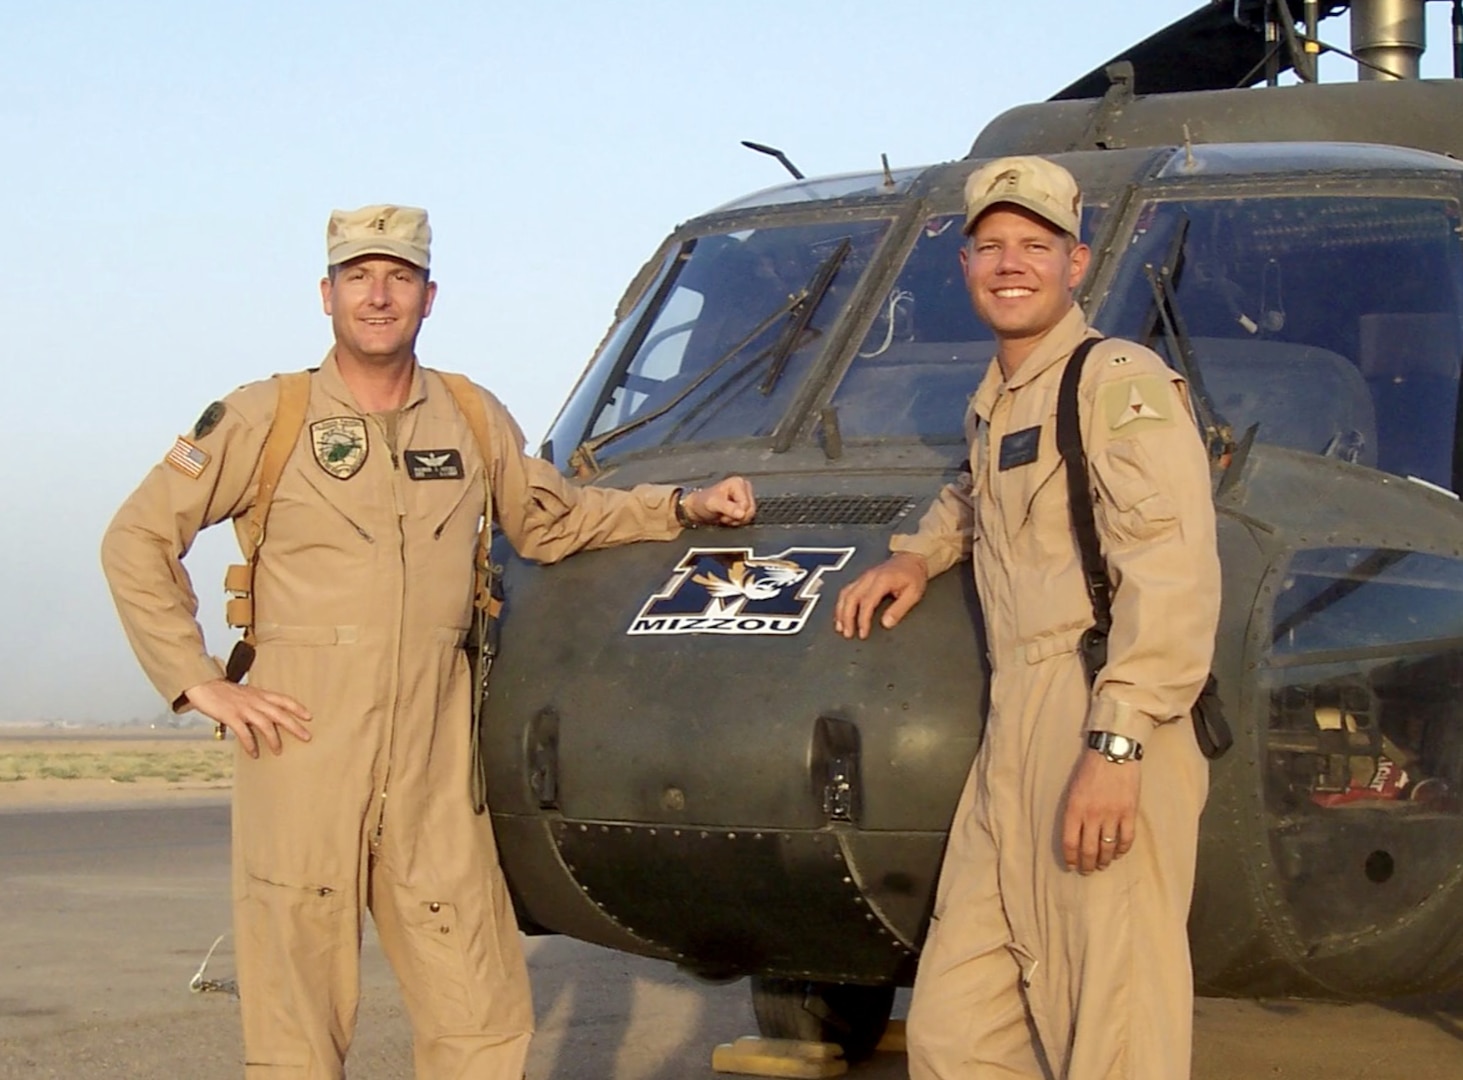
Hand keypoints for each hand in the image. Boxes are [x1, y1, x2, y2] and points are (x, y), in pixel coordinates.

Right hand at [184, 679, 312, 758]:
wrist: (203, 684)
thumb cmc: (224, 691)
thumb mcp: (246, 693)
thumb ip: (257, 703)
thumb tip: (267, 718)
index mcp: (260, 694)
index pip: (284, 699)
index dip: (297, 708)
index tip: (309, 717)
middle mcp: (255, 700)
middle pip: (280, 713)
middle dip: (295, 726)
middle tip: (307, 737)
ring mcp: (243, 708)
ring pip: (265, 724)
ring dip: (274, 739)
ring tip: (278, 751)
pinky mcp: (231, 716)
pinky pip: (244, 732)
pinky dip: (250, 744)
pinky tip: (254, 753)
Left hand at [682, 477, 756, 526]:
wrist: (698, 509)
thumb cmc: (703, 503)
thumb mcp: (714, 504)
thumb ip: (728, 508)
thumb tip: (742, 514)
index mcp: (738, 483)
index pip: (746, 504)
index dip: (735, 512)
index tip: (722, 511)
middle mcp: (744, 487)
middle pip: (750, 510)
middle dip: (736, 517)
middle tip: (723, 514)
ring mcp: (745, 496)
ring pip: (749, 515)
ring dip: (736, 520)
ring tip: (725, 515)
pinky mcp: (744, 504)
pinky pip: (747, 517)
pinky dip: (737, 521)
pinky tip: (728, 517)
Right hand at [833, 551, 928, 638]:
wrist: (911, 559)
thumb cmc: (913, 575)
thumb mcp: (913, 593)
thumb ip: (899, 609)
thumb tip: (886, 623)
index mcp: (882, 580)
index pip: (867, 602)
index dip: (863, 620)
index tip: (863, 633)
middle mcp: (869, 577)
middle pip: (851, 598)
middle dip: (847, 617)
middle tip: (848, 633)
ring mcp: (864, 577)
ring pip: (845, 594)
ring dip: (841, 611)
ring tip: (840, 627)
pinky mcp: (861, 579)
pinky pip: (847, 591)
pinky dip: (842, 604)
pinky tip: (841, 614)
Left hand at [1061, 749, 1139, 872]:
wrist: (1113, 753)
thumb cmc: (1089, 770)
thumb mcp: (1073, 789)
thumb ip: (1073, 812)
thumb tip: (1073, 835)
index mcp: (1074, 808)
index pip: (1070, 842)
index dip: (1070, 858)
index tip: (1071, 866)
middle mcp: (1092, 815)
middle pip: (1089, 849)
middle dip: (1087, 864)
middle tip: (1087, 870)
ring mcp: (1112, 814)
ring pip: (1107, 847)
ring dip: (1104, 860)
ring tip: (1102, 864)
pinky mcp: (1129, 812)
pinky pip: (1126, 838)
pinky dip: (1122, 849)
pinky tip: (1118, 853)